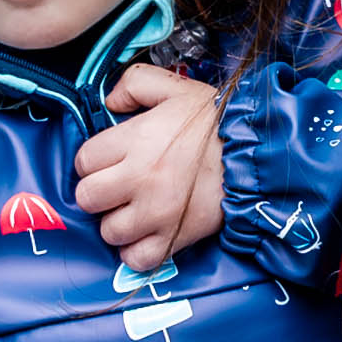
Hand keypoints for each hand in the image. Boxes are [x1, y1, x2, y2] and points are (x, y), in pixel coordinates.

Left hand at [76, 67, 223, 272]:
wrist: (258, 154)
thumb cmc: (217, 123)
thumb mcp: (176, 88)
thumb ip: (134, 83)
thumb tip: (109, 101)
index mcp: (136, 140)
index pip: (83, 160)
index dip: (93, 161)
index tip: (109, 161)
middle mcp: (141, 179)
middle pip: (88, 198)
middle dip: (97, 192)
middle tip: (116, 187)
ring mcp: (157, 213)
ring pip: (108, 231)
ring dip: (116, 222)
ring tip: (132, 211)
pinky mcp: (176, 237)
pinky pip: (137, 258)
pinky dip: (135, 251)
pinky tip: (144, 235)